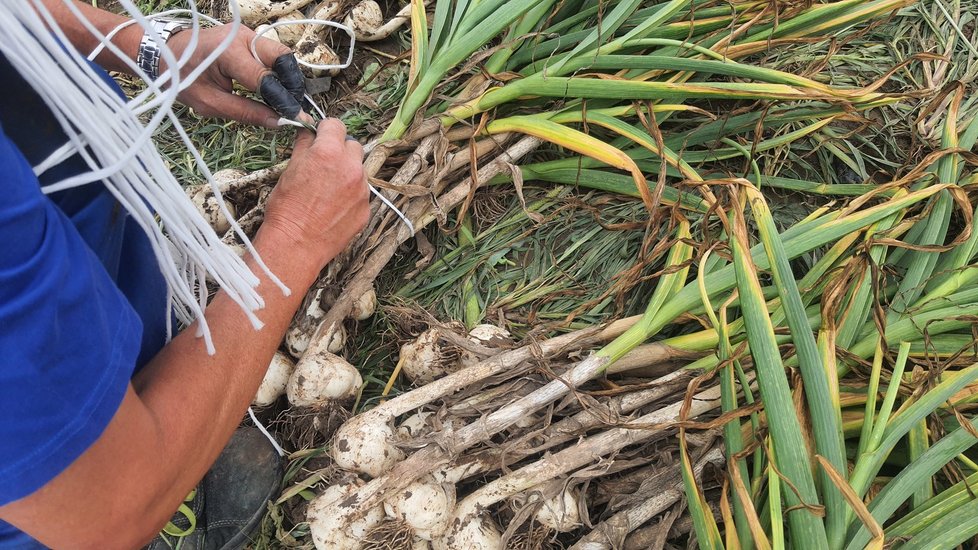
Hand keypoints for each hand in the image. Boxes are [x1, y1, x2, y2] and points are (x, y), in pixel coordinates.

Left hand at [164, 24, 304, 127]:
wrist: (168, 53)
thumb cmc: (183, 78)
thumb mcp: (209, 103)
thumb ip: (245, 112)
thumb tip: (277, 121)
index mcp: (228, 53)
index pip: (266, 79)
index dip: (283, 100)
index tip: (294, 118)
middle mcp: (242, 37)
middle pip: (283, 58)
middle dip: (292, 84)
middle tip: (291, 107)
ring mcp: (248, 34)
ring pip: (281, 56)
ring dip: (287, 79)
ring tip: (283, 100)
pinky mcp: (250, 38)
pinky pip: (272, 55)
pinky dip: (278, 73)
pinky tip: (274, 89)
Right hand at [262, 119, 369, 265]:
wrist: (296, 245)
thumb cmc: (286, 209)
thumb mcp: (289, 169)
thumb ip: (303, 144)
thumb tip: (306, 127)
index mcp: (329, 152)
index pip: (336, 125)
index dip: (325, 130)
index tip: (320, 137)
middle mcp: (351, 168)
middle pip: (353, 146)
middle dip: (339, 150)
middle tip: (323, 165)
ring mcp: (362, 190)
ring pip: (358, 170)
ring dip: (346, 173)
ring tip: (326, 190)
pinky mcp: (366, 209)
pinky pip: (361, 194)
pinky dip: (350, 195)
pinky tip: (333, 207)